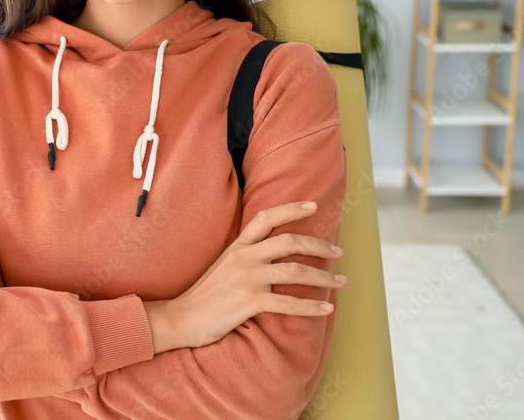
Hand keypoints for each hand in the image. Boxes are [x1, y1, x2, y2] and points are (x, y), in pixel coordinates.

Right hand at [161, 201, 345, 351]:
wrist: (182, 318)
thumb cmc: (205, 295)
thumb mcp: (223, 266)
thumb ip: (246, 256)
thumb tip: (274, 255)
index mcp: (237, 246)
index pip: (266, 218)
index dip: (291, 208)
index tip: (313, 205)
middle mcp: (243, 257)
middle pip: (288, 241)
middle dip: (319, 245)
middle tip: (338, 252)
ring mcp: (246, 278)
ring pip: (294, 271)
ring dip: (323, 276)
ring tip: (341, 282)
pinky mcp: (248, 301)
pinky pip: (287, 302)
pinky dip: (311, 306)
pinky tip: (326, 308)